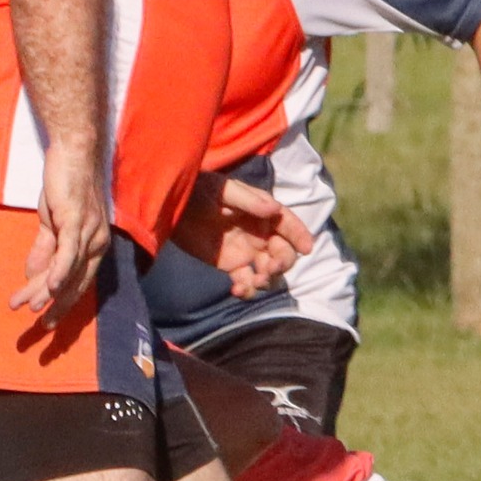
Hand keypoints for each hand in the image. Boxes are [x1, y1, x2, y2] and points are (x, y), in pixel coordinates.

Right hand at [10, 138, 109, 323]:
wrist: (73, 151)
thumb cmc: (65, 185)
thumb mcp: (52, 223)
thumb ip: (45, 250)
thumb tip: (32, 275)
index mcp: (94, 246)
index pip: (79, 283)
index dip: (63, 304)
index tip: (47, 322)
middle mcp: (97, 244)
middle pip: (75, 283)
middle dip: (56, 307)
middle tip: (40, 329)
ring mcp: (88, 232)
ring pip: (67, 271)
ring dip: (44, 291)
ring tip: (26, 308)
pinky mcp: (77, 219)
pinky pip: (68, 252)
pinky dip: (59, 271)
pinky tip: (49, 287)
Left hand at [173, 174, 315, 296]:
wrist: (173, 207)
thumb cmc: (199, 190)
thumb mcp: (223, 191)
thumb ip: (248, 201)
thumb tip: (274, 210)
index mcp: (262, 212)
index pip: (287, 224)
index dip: (300, 235)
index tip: (307, 248)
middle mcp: (259, 233)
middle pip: (282, 252)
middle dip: (282, 263)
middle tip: (269, 269)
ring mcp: (246, 251)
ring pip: (268, 270)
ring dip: (267, 280)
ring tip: (254, 281)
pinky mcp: (231, 266)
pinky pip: (246, 281)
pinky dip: (246, 289)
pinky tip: (236, 290)